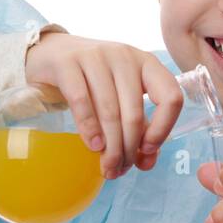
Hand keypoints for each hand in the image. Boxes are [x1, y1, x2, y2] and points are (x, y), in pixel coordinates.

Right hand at [25, 32, 181, 178]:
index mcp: (148, 64)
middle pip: (134, 112)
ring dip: (110, 146)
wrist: (51, 53)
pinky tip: (93, 146)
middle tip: (119, 169)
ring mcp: (96, 56)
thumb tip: (146, 163)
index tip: (148, 149)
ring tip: (107, 166)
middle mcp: (125, 57)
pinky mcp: (67, 62)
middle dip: (128, 148)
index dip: (163, 129)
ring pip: (109, 110)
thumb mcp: (121, 98)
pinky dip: (89, 128)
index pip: (171, 97)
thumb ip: (138, 128)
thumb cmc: (93, 81)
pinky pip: (81, 100)